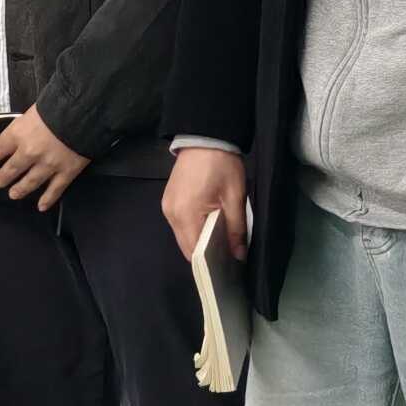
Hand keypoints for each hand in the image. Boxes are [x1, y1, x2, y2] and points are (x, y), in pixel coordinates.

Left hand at [0, 106, 89, 209]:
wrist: (83, 112)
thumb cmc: (58, 105)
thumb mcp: (33, 110)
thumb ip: (25, 124)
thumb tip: (22, 132)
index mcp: (19, 133)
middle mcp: (29, 152)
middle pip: (11, 170)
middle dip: (3, 178)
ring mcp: (47, 165)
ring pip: (29, 183)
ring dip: (20, 190)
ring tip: (14, 194)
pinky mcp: (66, 172)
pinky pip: (55, 190)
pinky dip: (47, 200)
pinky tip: (41, 206)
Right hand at [163, 145, 248, 267]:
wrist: (205, 136)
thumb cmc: (222, 165)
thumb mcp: (235, 197)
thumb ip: (236, 229)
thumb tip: (239, 255)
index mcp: (185, 214)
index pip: (194, 252)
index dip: (209, 263)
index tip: (227, 269)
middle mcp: (171, 214)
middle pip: (186, 246)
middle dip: (205, 255)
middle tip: (227, 259)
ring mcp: (167, 207)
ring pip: (183, 236)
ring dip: (199, 242)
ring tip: (220, 246)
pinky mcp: (168, 200)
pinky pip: (180, 224)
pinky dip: (193, 230)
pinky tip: (208, 230)